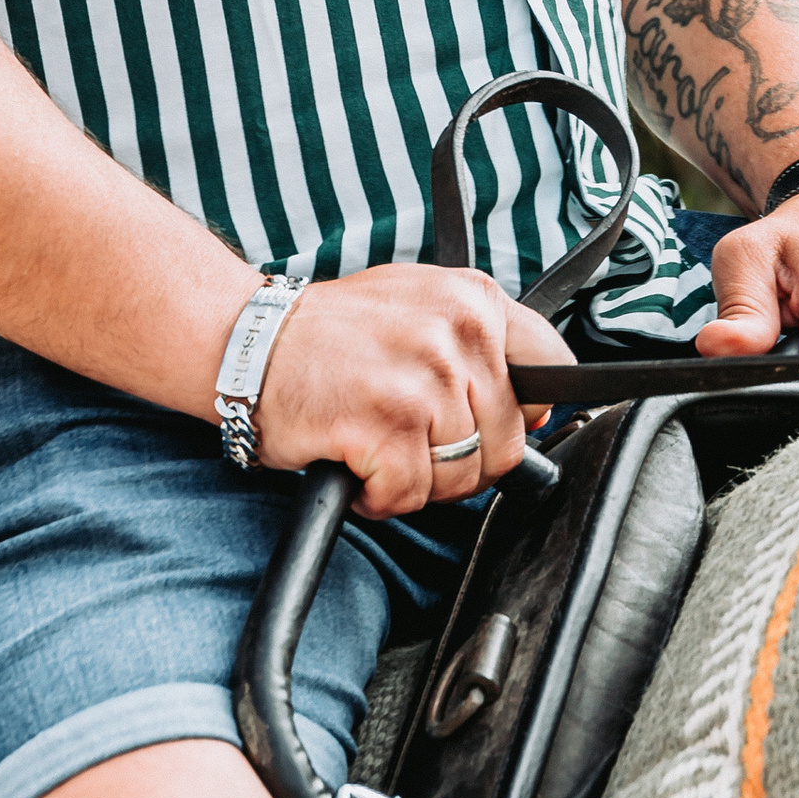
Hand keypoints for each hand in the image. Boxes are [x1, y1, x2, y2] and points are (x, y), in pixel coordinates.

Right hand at [251, 265, 576, 517]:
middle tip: (411, 442)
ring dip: (417, 480)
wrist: (248, 342)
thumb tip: (539, 408)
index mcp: (472, 301)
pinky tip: (356, 463)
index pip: (551, 364)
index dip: (527, 409)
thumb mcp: (419, 309)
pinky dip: (380, 496)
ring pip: (461, 475)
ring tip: (378, 445)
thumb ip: (479, 348)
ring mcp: (424, 380)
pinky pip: (411, 494)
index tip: (499, 420)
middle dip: (460, 459)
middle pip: (505, 442)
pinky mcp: (387, 424)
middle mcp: (456, 335)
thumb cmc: (329, 335)